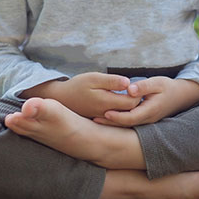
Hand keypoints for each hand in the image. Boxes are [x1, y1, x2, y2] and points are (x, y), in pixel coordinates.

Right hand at [19, 72, 141, 118]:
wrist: (61, 99)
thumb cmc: (77, 86)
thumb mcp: (93, 78)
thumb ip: (111, 81)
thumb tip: (128, 83)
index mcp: (106, 102)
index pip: (132, 102)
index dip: (137, 93)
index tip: (135, 84)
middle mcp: (107, 114)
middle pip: (131, 111)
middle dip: (136, 101)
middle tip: (136, 90)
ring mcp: (105, 119)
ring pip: (125, 116)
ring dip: (130, 107)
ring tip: (129, 95)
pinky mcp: (102, 121)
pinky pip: (117, 119)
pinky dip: (122, 112)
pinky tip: (120, 102)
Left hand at [93, 77, 198, 126]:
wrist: (181, 96)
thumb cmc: (168, 87)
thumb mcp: (157, 83)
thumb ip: (143, 86)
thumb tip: (129, 90)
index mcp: (150, 110)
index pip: (131, 117)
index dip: (117, 116)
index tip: (104, 112)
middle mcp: (148, 119)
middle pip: (126, 124)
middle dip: (110, 122)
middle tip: (93, 119)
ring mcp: (147, 121)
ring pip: (127, 125)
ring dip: (112, 123)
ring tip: (96, 119)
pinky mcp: (145, 119)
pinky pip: (130, 122)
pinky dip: (119, 120)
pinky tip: (107, 117)